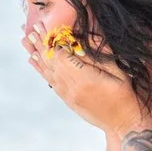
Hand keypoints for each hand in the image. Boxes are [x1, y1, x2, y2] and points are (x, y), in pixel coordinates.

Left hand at [23, 21, 146, 133]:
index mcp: (85, 79)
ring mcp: (68, 96)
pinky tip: (33, 60)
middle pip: (51, 62)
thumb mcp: (118, 72)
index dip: (52, 40)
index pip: (61, 56)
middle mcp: (72, 88)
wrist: (123, 124)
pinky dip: (41, 69)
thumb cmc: (125, 96)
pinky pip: (50, 81)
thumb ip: (100, 54)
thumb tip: (83, 38)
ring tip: (25, 40)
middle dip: (40, 44)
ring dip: (36, 54)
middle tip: (30, 28)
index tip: (44, 26)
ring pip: (47, 71)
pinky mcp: (67, 100)